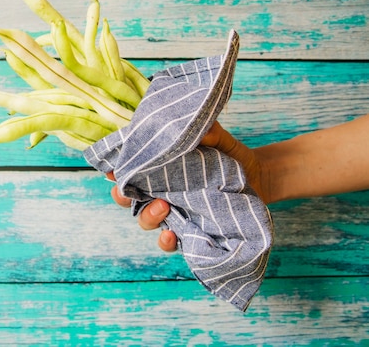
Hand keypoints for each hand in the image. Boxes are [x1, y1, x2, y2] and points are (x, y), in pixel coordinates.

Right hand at [108, 121, 263, 251]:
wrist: (261, 179)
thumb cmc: (232, 156)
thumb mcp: (221, 139)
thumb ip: (211, 133)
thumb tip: (201, 130)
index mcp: (160, 167)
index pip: (130, 167)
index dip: (114, 168)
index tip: (110, 168)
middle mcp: (160, 189)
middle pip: (126, 197)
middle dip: (121, 194)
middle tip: (126, 189)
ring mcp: (173, 212)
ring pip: (144, 219)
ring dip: (147, 215)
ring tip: (163, 207)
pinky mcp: (188, 230)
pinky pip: (167, 241)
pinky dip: (165, 240)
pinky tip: (171, 235)